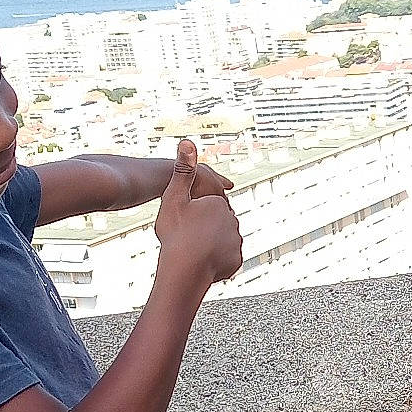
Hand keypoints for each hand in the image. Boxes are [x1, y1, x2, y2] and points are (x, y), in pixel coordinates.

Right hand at [154, 139, 242, 285]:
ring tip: (192, 253)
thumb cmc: (177, 233)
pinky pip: (224, 258)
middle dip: (203, 229)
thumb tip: (187, 141)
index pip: (207, 206)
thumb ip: (183, 171)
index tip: (182, 223)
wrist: (186, 269)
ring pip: (220, 240)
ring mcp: (236, 241)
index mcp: (218, 204)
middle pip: (214, 223)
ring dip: (210, 245)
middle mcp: (232, 220)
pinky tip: (201, 263)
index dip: (193, 213)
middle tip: (185, 239)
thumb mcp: (175, 198)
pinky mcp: (236, 260)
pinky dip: (216, 260)